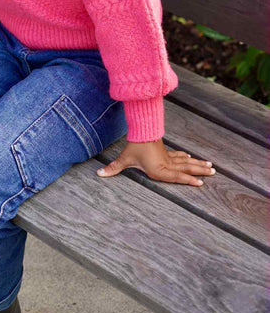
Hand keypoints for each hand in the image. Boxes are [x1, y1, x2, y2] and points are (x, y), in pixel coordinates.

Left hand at [96, 139, 215, 185]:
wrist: (139, 130)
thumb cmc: (134, 147)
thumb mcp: (124, 159)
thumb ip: (113, 168)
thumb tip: (99, 173)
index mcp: (159, 169)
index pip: (176, 176)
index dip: (188, 179)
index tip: (201, 182)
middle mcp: (167, 164)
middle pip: (187, 167)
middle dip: (200, 170)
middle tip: (214, 172)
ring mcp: (168, 158)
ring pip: (186, 161)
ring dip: (198, 164)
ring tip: (211, 167)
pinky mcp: (167, 153)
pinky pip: (180, 156)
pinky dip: (187, 158)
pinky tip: (192, 158)